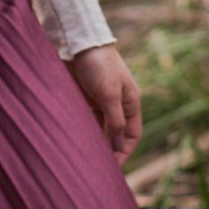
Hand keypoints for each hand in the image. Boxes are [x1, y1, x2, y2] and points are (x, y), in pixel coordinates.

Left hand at [66, 44, 142, 165]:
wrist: (78, 41)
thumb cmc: (98, 64)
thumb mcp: (109, 94)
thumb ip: (114, 120)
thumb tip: (116, 147)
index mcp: (130, 101)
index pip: (132, 134)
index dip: (124, 152)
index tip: (112, 168)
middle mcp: (117, 103)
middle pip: (115, 133)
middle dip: (108, 150)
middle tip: (96, 167)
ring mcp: (101, 100)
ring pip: (100, 128)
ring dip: (95, 141)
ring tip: (85, 157)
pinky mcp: (85, 96)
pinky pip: (87, 119)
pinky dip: (85, 130)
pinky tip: (77, 140)